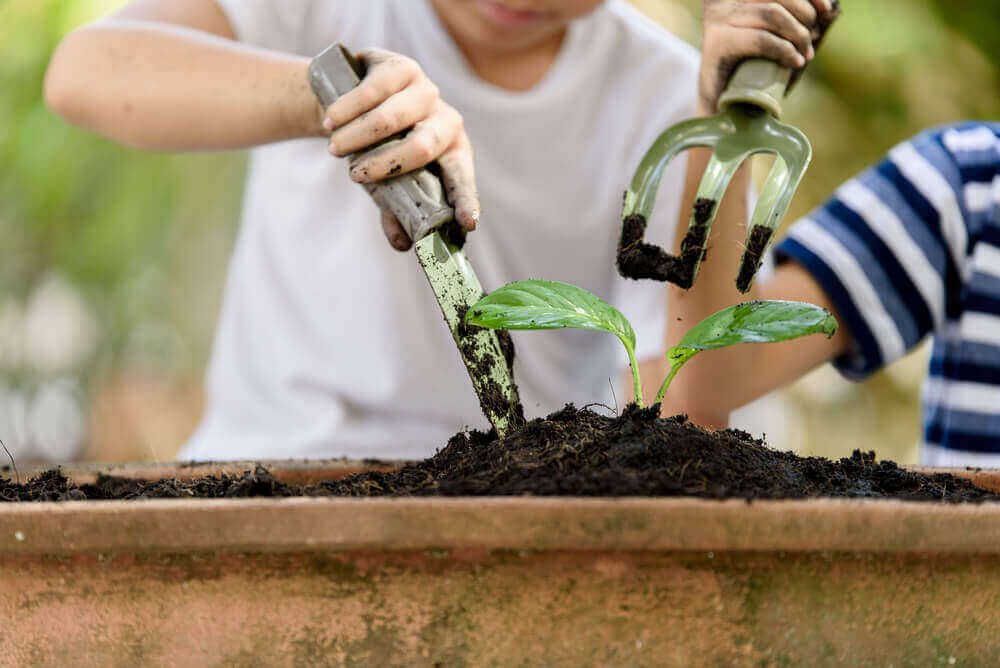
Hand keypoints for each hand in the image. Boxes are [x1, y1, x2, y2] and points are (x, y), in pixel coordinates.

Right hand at [321, 48, 478, 250]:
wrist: (353, 103)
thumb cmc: (378, 151)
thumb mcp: (387, 184)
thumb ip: (396, 213)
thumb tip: (403, 246)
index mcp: (454, 155)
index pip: (462, 180)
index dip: (466, 200)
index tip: (467, 223)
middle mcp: (448, 121)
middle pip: (423, 146)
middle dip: (383, 165)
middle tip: (353, 175)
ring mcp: (426, 91)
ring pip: (391, 119)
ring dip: (357, 137)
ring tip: (335, 148)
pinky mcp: (401, 67)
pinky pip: (372, 91)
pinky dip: (347, 110)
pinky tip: (331, 120)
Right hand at [699, 0, 839, 113]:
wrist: (718, 108)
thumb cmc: (744, 73)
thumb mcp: (765, 35)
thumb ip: (783, 18)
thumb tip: (826, 7)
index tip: (826, 8)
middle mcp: (722, 5)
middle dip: (805, 13)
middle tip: (813, 37)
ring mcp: (718, 22)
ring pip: (772, 14)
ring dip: (798, 33)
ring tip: (805, 53)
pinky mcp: (717, 44)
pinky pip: (761, 39)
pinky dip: (784, 49)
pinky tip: (795, 61)